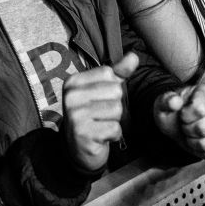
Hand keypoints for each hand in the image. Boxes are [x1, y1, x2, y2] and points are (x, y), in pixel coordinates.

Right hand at [62, 52, 136, 172]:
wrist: (79, 149)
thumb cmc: (94, 116)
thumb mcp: (104, 91)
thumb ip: (118, 73)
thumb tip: (133, 56)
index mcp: (73, 82)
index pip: (109, 74)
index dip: (112, 88)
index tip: (99, 100)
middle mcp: (71, 96)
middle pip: (115, 92)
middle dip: (115, 106)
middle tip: (101, 116)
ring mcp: (75, 115)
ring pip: (117, 110)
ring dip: (115, 121)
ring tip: (101, 125)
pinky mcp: (83, 134)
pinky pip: (115, 128)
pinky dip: (114, 135)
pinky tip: (102, 137)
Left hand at [155, 84, 204, 159]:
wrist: (178, 125)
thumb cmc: (173, 113)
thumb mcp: (163, 105)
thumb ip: (166, 101)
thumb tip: (174, 101)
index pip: (200, 109)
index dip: (185, 116)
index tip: (182, 114)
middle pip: (203, 128)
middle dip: (188, 130)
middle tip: (186, 125)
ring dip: (193, 142)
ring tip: (191, 132)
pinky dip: (200, 152)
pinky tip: (198, 141)